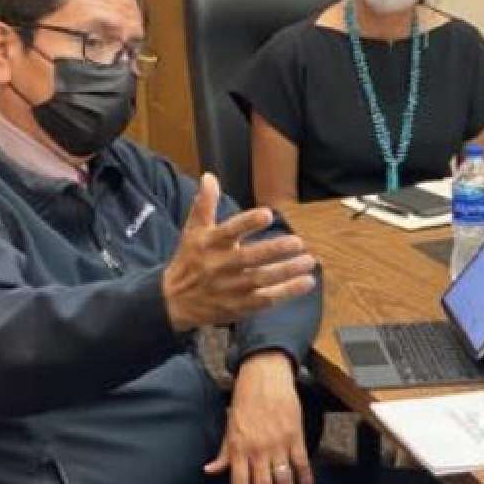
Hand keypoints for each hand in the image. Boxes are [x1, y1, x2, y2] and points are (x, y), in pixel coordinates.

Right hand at [163, 173, 316, 331]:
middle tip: (298, 242)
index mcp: (208, 244)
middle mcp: (218, 266)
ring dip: (287, 272)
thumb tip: (209, 176)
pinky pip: (266, 300)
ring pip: (261, 280)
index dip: (247, 223)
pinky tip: (306, 282)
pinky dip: (287, 292)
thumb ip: (204, 205)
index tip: (267, 214)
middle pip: (248, 258)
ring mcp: (229, 288)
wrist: (174, 302)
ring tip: (310, 261)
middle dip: (274, 250)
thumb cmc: (190, 259)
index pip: (228, 231)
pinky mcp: (239, 306)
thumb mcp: (193, 232)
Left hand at [204, 350, 314, 483]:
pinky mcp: (294, 435)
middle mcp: (258, 450)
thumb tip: (210, 470)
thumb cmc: (245, 401)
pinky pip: (301, 462)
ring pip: (283, 479)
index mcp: (239, 449)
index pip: (239, 483)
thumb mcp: (229, 428)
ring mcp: (278, 443)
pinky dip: (305, 478)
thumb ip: (223, 452)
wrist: (265, 377)